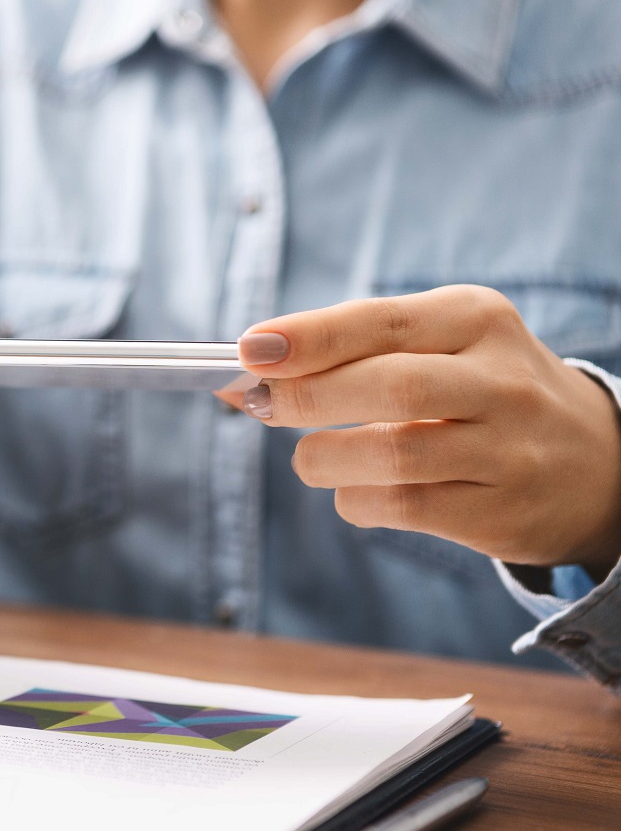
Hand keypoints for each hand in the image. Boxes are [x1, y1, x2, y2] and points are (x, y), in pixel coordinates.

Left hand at [228, 285, 620, 574]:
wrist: (596, 466)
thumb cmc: (481, 395)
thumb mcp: (438, 348)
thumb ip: (348, 353)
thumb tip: (245, 372)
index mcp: (477, 319)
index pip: (381, 321)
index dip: (309, 338)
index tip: (249, 350)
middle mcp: (502, 379)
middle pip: (387, 386)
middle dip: (306, 397)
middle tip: (263, 406)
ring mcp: (507, 448)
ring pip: (391, 453)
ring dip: (322, 457)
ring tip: (311, 457)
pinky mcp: (499, 511)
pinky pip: (400, 505)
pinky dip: (354, 499)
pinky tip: (355, 489)